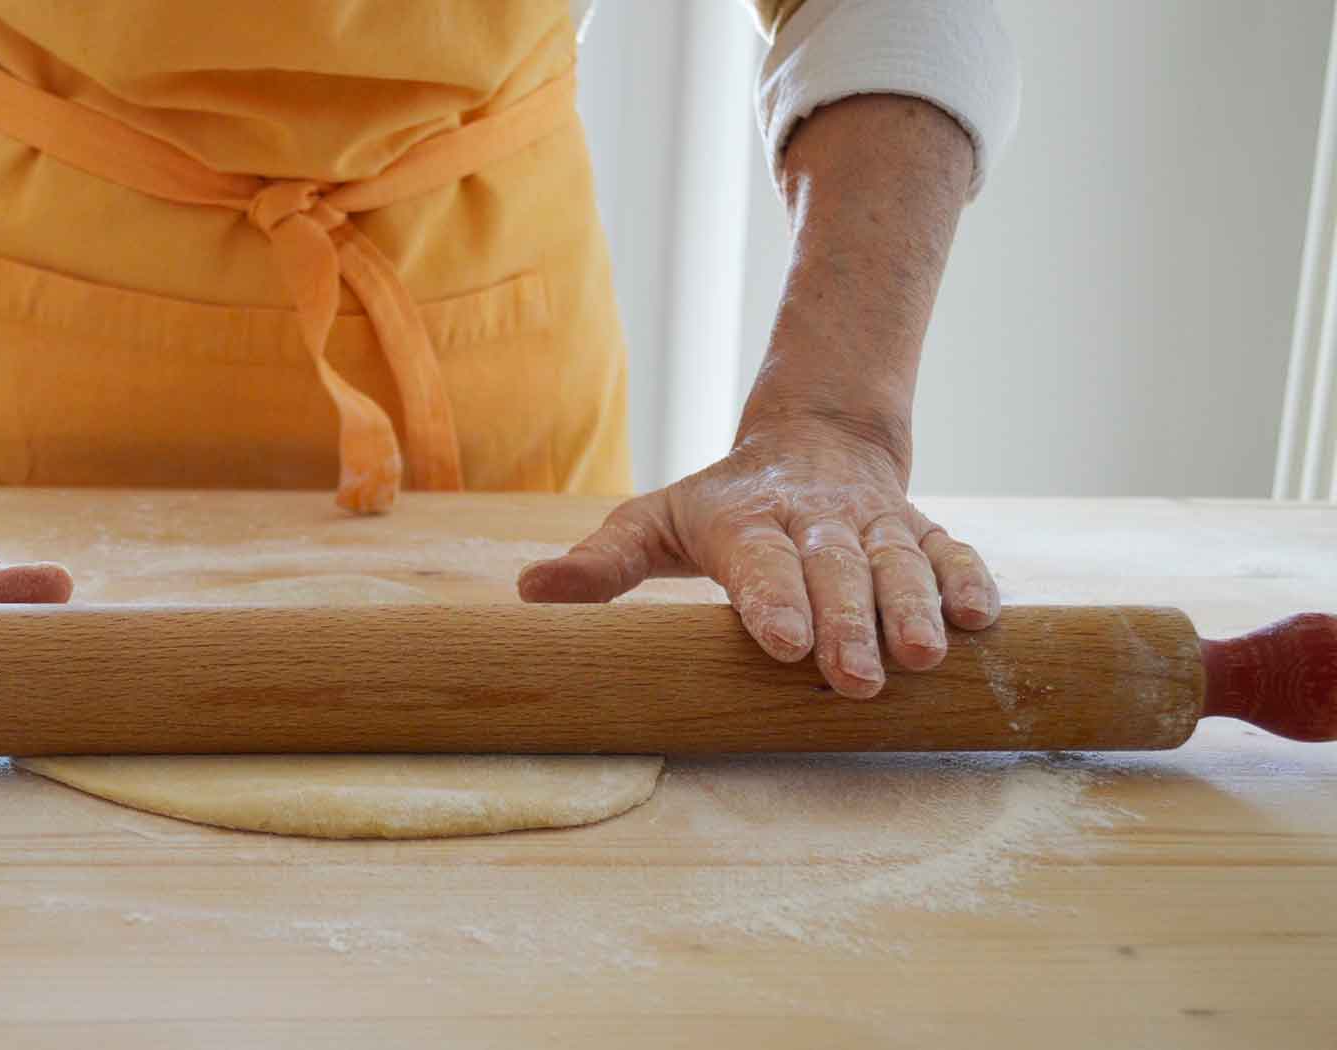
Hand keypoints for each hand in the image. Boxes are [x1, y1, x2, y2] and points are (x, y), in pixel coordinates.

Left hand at [517, 416, 998, 697]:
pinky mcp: (919, 531)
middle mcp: (814, 521)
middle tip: (855, 678)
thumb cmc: (721, 504)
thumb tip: (532, 593)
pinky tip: (983, 621)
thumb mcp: (654, 520)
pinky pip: (951, 552)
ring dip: (913, 609)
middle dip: (848, 623)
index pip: (759, 563)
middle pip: (835, 572)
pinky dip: (968, 582)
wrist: (814, 438)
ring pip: (899, 563)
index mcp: (745, 521)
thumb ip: (602, 561)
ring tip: (927, 658)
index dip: (772, 600)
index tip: (781, 643)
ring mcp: (872, 525)